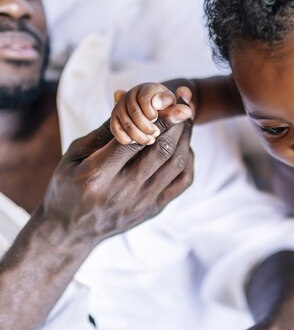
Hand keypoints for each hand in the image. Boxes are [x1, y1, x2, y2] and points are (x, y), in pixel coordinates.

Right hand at [43, 116, 193, 243]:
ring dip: (185, 137)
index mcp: (97, 175)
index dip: (159, 120)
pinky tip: (184, 144)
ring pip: (176, 164)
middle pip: (161, 151)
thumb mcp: (75, 154)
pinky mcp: (154, 209)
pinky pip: (182, 181)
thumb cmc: (69, 186)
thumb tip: (126, 98)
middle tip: (185, 102)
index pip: (135, 141)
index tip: (175, 102)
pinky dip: (188, 159)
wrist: (70, 232)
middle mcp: (123, 191)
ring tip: (187, 119)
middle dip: (178, 123)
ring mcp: (142, 202)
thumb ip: (104, 130)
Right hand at [111, 83, 192, 144]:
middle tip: (155, 134)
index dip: (150, 111)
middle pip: (133, 110)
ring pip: (125, 121)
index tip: (156, 119)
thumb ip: (177, 111)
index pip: (145, 97)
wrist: (159, 116)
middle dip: (145, 125)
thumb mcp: (173, 110)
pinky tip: (134, 142)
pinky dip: (124, 137)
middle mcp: (132, 94)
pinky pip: (115, 128)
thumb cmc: (168, 112)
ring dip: (137, 133)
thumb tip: (187, 112)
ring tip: (149, 140)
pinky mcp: (115, 119)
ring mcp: (121, 107)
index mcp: (148, 89)